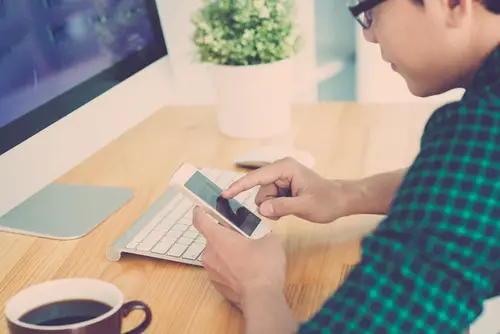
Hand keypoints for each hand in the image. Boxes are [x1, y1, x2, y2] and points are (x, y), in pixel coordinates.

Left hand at [192, 207, 285, 308]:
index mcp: (218, 238)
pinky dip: (229, 269)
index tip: (202, 208)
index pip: (200, 219)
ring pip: (217, 256)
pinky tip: (245, 273)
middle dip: (225, 237)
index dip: (200, 211)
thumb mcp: (269, 240)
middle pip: (212, 239)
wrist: (262, 298)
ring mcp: (211, 272)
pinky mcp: (217, 286)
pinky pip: (221, 271)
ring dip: (227, 254)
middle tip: (242, 237)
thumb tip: (263, 235)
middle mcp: (209, 254)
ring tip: (246, 257)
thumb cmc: (262, 265)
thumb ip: (262, 233)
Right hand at [222, 157, 361, 223]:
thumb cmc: (327, 200)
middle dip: (267, 204)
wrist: (341, 200)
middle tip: (284, 212)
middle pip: (260, 190)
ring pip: (264, 197)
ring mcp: (281, 179)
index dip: (239, 186)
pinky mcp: (283, 187)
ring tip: (290, 210)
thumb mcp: (305, 206)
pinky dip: (276, 208)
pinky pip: (270, 200)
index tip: (224, 194)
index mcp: (285, 168)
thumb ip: (282, 207)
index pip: (256, 177)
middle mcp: (280, 170)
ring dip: (273, 208)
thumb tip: (261, 209)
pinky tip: (289, 209)